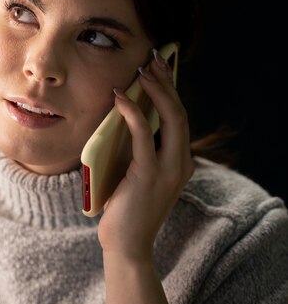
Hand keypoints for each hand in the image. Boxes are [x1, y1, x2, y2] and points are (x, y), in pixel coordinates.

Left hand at [97, 53, 194, 261]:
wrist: (126, 244)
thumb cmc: (126, 207)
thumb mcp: (137, 172)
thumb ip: (139, 148)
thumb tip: (125, 114)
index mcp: (180, 161)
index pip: (180, 118)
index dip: (171, 90)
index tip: (159, 67)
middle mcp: (181, 163)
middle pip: (180, 112)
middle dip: (167, 82)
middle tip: (153, 59)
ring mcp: (169, 169)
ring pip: (171, 118)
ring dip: (157, 90)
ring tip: (142, 70)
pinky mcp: (150, 174)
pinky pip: (143, 134)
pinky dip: (133, 112)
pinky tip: (121, 96)